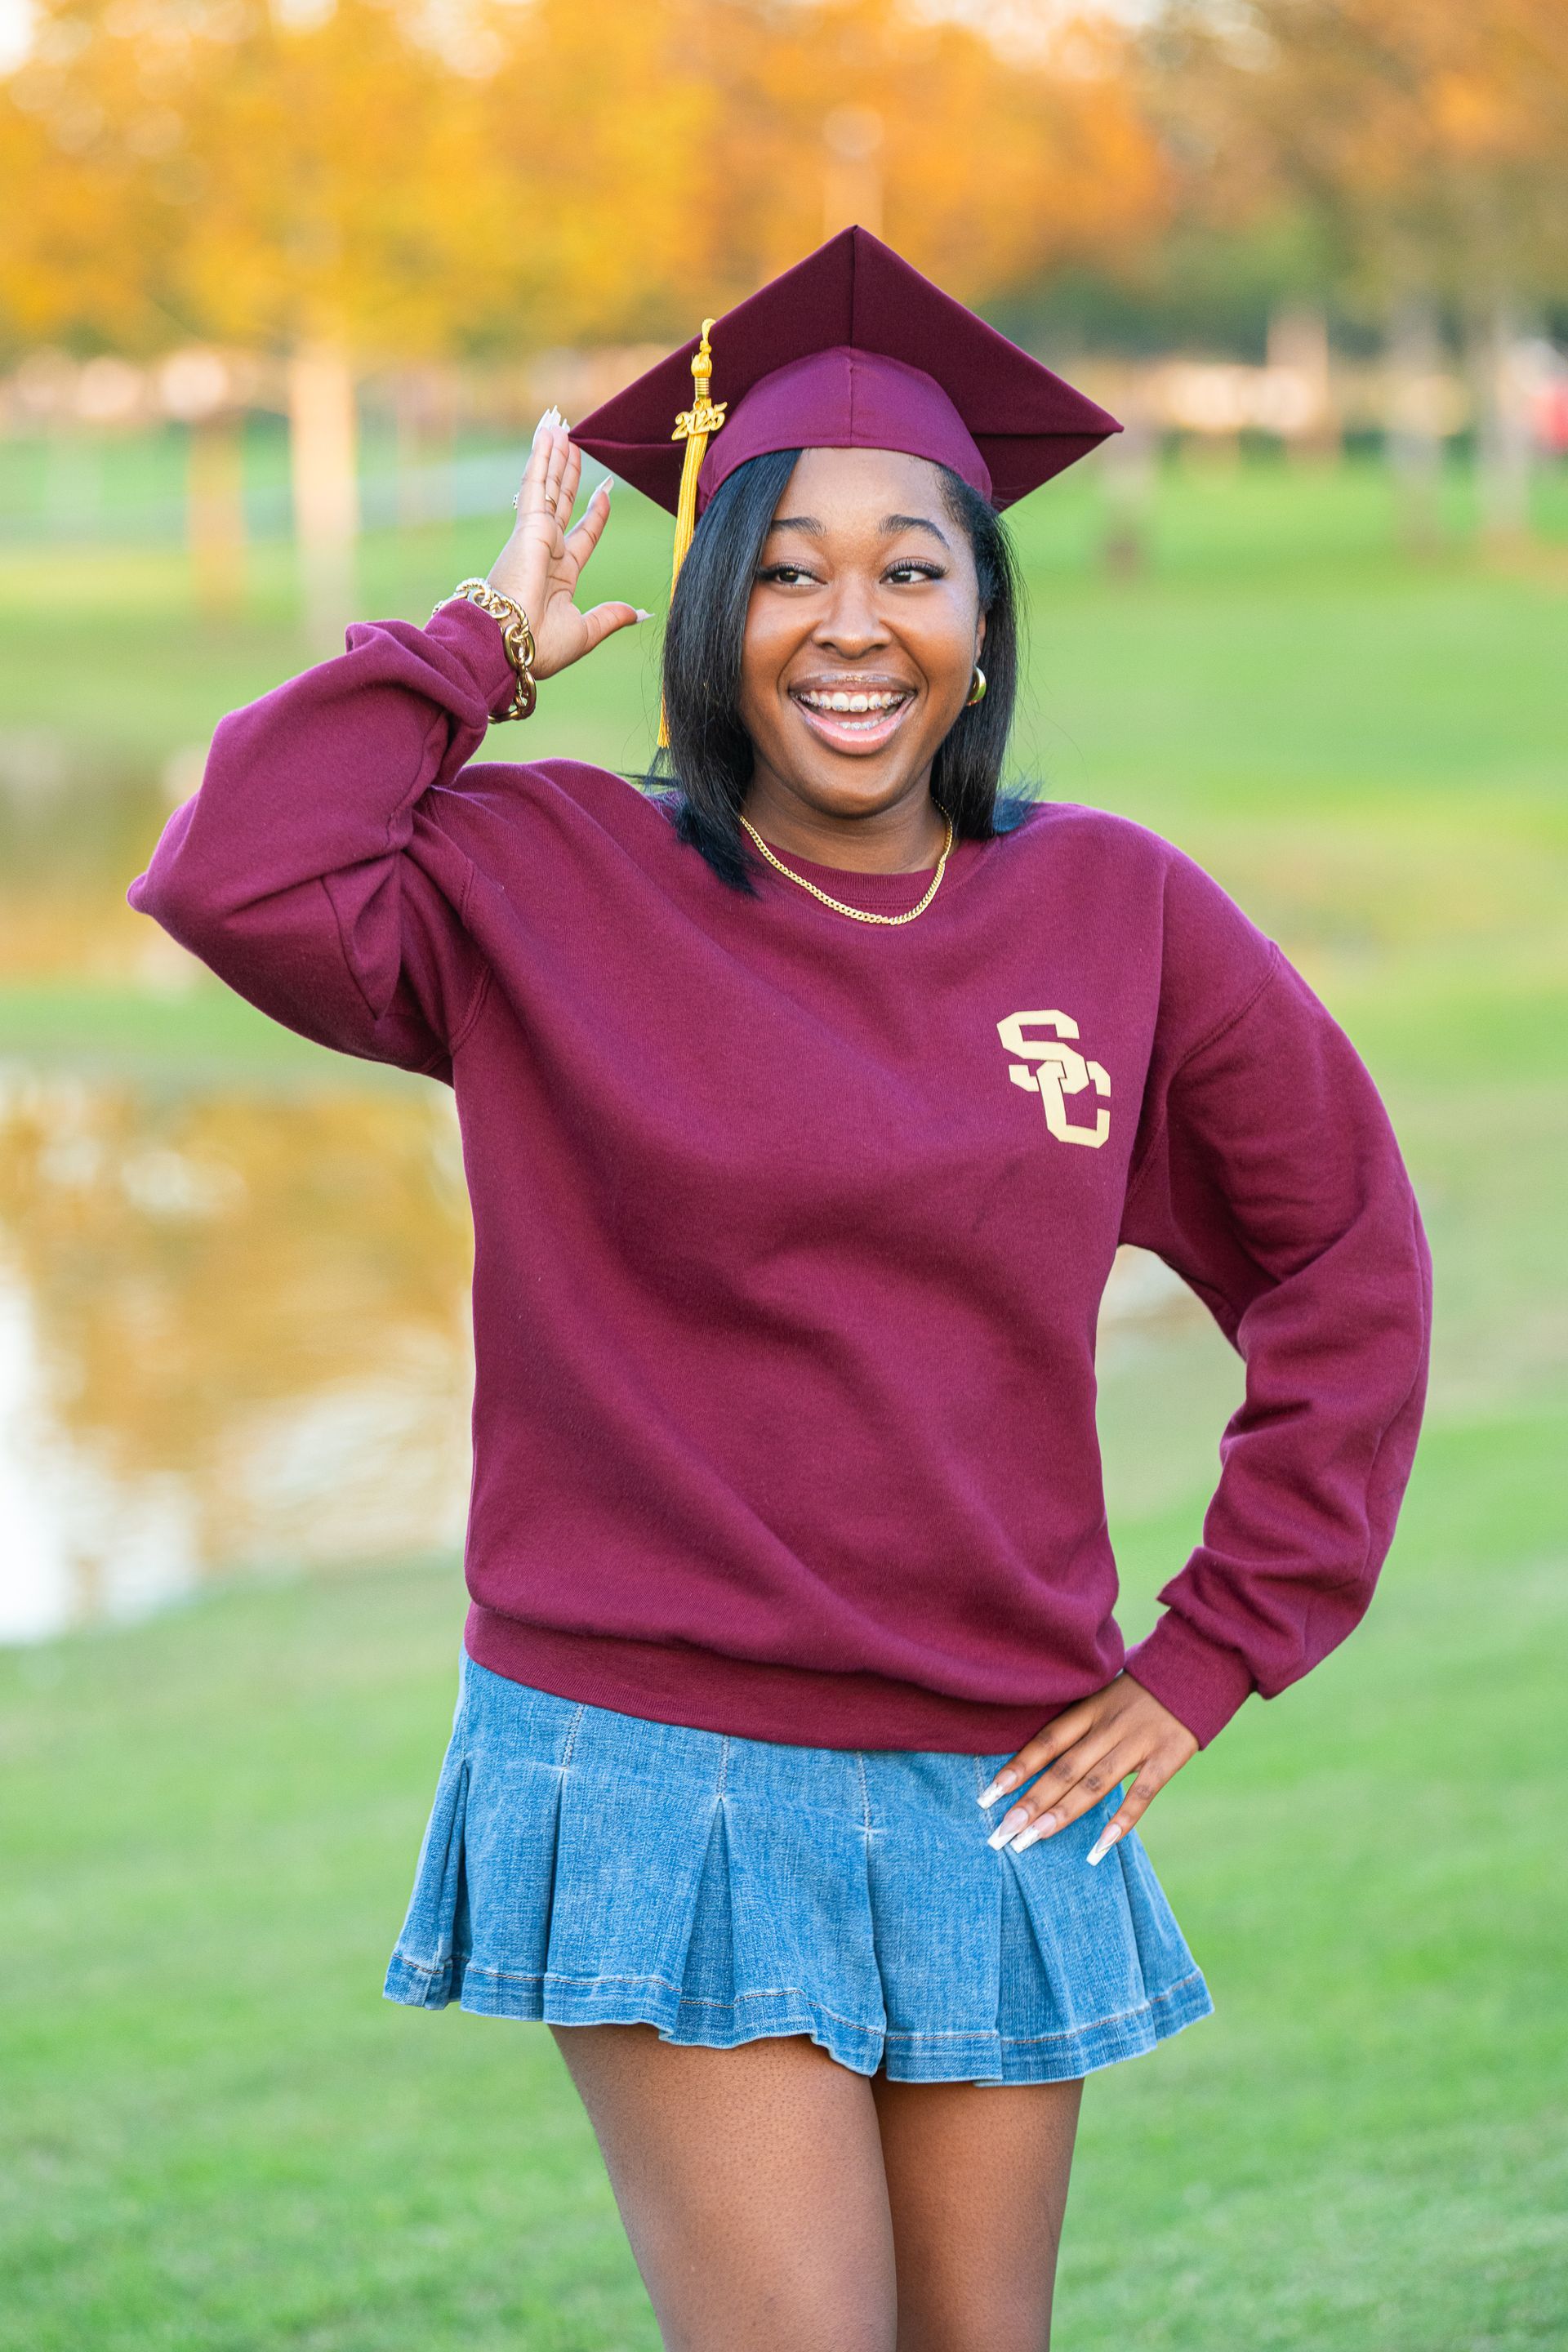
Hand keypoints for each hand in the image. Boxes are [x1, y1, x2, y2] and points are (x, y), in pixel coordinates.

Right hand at [486, 410, 648, 681]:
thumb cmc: (539, 646)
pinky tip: (548, 434)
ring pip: (549, 487)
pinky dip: (542, 457)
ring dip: (555, 456)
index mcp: (559, 576)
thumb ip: (611, 616)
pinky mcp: (528, 525)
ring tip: (560, 427)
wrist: (509, 644)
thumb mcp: (586, 631)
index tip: (605, 491)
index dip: (595, 513)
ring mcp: (535, 535)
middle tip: (574, 444)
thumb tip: (640, 614)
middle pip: (562, 502)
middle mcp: (546, 551)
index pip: (582, 535)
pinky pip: (537, 483)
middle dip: (568, 473)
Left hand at [978, 1673, 1198, 1863]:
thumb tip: (1039, 1760)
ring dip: (1062, 1814)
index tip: (987, 1797)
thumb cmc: (1141, 1689)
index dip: (1017, 1769)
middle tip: (1002, 1833)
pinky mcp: (1168, 1756)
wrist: (1195, 1666)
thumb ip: (1079, 1725)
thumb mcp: (1104, 1695)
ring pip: (1094, 1783)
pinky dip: (1121, 1820)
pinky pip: (1142, 1793)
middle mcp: (1108, 1725)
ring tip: (1033, 1840)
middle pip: (1063, 1768)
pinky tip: (1100, 1846)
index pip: (1045, 1742)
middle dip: (1030, 1802)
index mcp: (1089, 1709)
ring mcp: (1138, 1742)